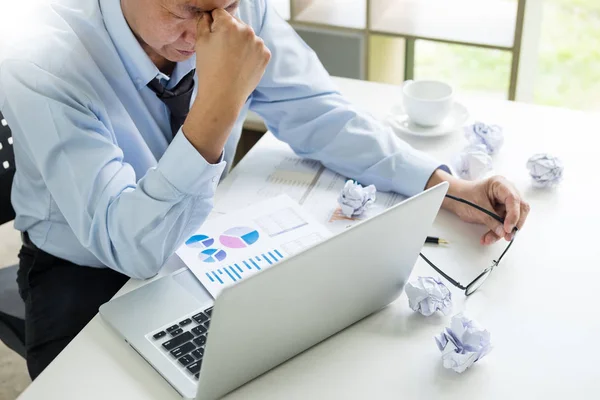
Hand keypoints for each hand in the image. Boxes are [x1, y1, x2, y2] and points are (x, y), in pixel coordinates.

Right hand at [183, 10, 270, 162]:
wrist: (223, 96)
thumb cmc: (209, 70)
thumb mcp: (200, 43)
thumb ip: (203, 22)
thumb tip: (207, 15)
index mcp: (229, 24)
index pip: (219, 13)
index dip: (213, 24)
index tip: (212, 37)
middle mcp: (247, 30)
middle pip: (235, 24)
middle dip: (228, 33)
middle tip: (221, 52)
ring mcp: (258, 43)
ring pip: (247, 37)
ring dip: (240, 43)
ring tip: (231, 60)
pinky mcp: (265, 55)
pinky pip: (256, 49)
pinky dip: (250, 54)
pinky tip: (240, 65)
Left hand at [426, 170, 530, 244]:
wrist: (455, 199)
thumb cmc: (464, 197)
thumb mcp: (477, 208)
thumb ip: (491, 220)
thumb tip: (503, 232)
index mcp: (500, 184)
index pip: (513, 199)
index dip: (513, 215)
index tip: (507, 228)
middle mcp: (506, 191)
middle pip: (519, 209)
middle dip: (513, 224)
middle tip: (506, 236)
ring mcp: (505, 202)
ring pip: (513, 219)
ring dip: (502, 231)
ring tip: (488, 238)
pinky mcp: (502, 211)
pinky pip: (504, 223)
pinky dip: (497, 232)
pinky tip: (488, 237)